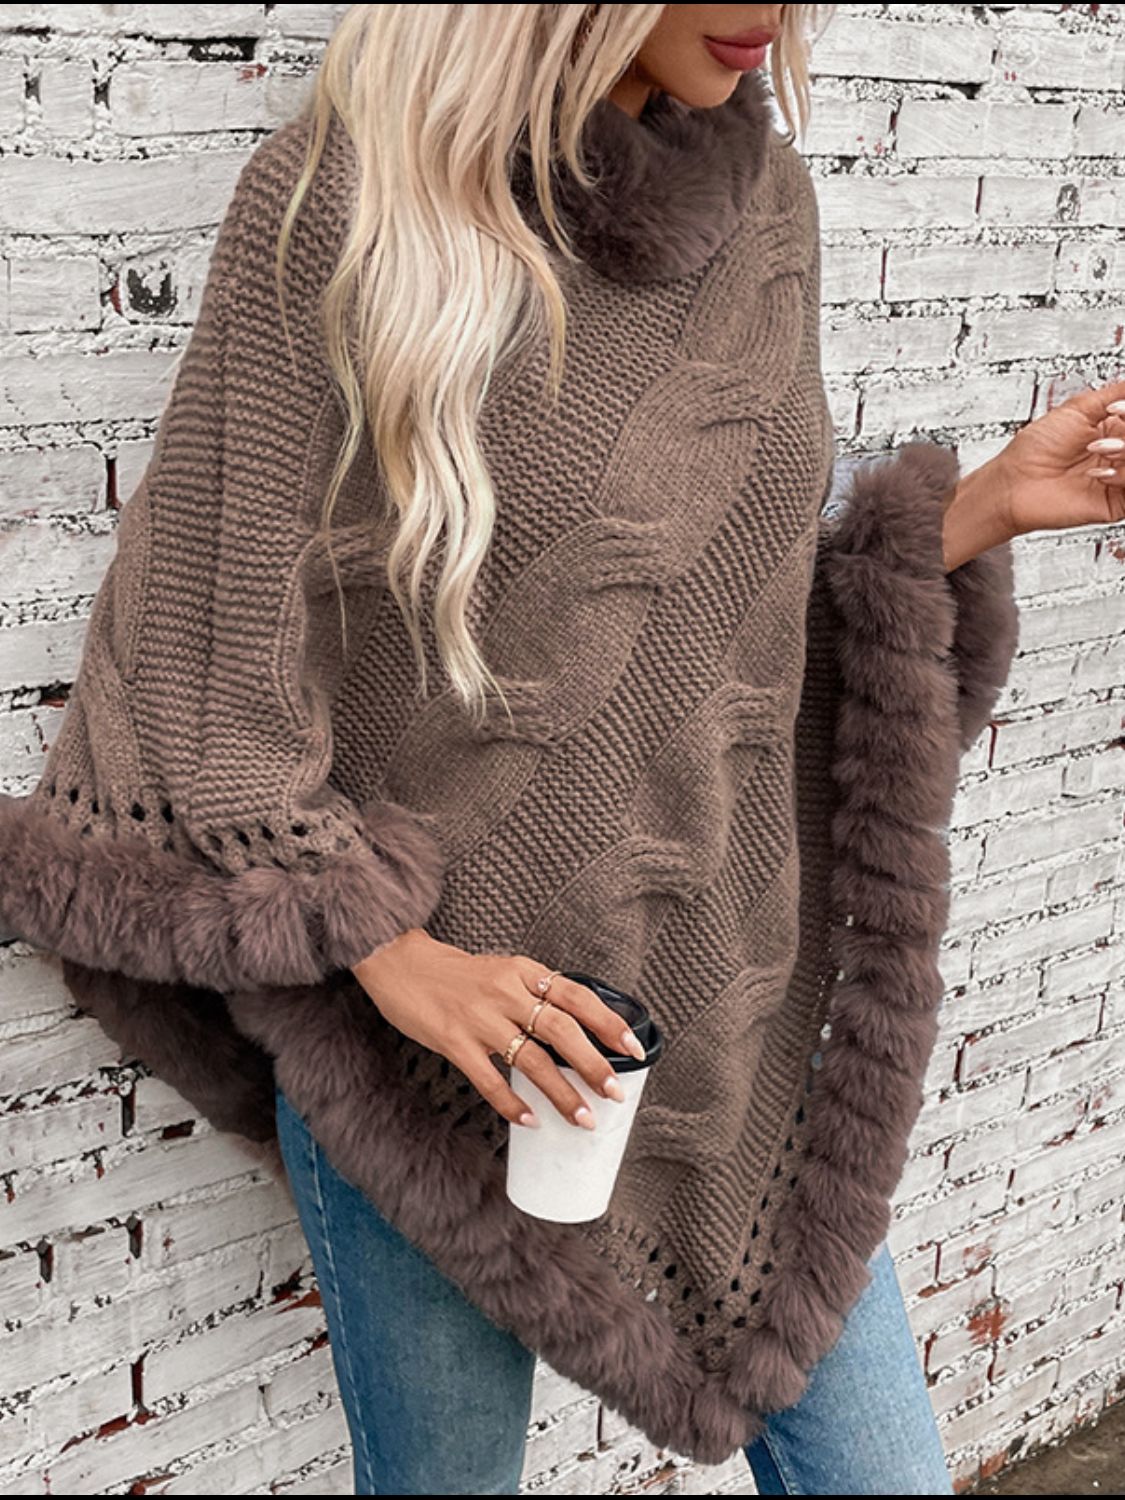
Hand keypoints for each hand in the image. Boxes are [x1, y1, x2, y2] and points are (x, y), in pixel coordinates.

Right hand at [350, 928, 646, 1129]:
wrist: (399, 963)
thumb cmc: (455, 974)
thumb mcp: (501, 972)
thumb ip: (532, 996)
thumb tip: (573, 1034)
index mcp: (523, 972)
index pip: (576, 996)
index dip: (608, 1023)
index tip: (634, 1049)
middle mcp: (505, 992)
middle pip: (560, 1030)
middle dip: (592, 1064)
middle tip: (614, 1092)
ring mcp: (479, 1017)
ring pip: (531, 1059)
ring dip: (561, 1092)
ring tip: (583, 1119)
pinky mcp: (453, 1040)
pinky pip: (488, 1078)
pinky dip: (511, 1102)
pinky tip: (529, 1120)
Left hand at [997, 376, 1124, 539]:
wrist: (1015, 484)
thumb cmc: (1034, 449)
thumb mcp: (1078, 409)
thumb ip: (1115, 393)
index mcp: (1115, 429)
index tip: (1114, 409)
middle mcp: (1121, 453)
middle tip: (1102, 436)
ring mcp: (1120, 477)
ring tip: (1096, 449)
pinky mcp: (1118, 502)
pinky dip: (1123, 475)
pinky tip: (1098, 474)